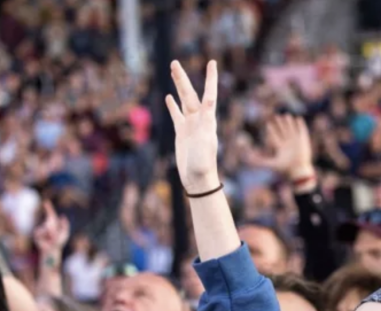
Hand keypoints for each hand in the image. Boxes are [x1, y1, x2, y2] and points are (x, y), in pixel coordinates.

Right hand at [33, 201, 69, 255]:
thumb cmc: (59, 242)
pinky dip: (46, 235)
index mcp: (53, 223)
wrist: (52, 250)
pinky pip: (42, 231)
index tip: (46, 201)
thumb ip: (65, 225)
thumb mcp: (65, 233)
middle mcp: (46, 225)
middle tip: (55, 234)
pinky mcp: (36, 233)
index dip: (49, 207)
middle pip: (50, 218)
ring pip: (47, 226)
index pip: (50, 214)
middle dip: (54, 223)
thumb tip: (62, 216)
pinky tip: (47, 240)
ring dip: (52, 233)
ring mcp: (41, 229)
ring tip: (52, 239)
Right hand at [165, 60, 219, 194]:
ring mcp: (190, 125)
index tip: (212, 63)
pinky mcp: (181, 133)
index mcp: (207, 119)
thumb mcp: (205, 139)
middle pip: (190, 94)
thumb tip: (209, 101)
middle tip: (174, 62)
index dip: (210, 78)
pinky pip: (176, 115)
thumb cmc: (203, 162)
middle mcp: (200, 119)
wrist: (198, 179)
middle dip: (182, 78)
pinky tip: (169, 97)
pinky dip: (173, 105)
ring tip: (173, 72)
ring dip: (178, 86)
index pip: (209, 94)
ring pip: (183, 100)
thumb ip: (206, 119)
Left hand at [265, 115, 314, 178]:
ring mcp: (296, 142)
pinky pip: (302, 131)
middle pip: (284, 132)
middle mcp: (288, 144)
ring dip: (289, 123)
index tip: (268, 124)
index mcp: (281, 148)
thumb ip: (259, 161)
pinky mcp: (303, 141)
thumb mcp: (271, 164)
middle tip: (276, 117)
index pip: (275, 137)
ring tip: (286, 115)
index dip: (272, 131)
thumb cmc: (285, 168)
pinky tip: (298, 119)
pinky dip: (300, 125)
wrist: (298, 170)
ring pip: (292, 130)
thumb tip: (248, 158)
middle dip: (280, 125)